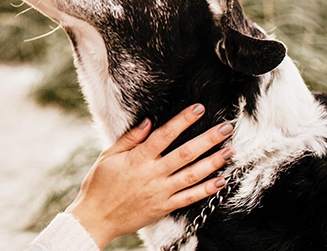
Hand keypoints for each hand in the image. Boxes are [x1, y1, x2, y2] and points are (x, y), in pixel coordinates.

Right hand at [65, 104, 233, 249]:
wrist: (96, 218)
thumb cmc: (99, 184)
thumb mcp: (109, 155)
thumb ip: (130, 138)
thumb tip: (148, 121)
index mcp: (138, 158)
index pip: (165, 134)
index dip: (183, 120)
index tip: (198, 109)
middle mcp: (153, 174)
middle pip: (186, 153)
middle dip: (208, 139)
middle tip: (226, 128)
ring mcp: (161, 192)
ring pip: (193, 175)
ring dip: (214, 162)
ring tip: (230, 151)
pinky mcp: (164, 207)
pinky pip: (189, 198)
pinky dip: (206, 190)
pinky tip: (220, 181)